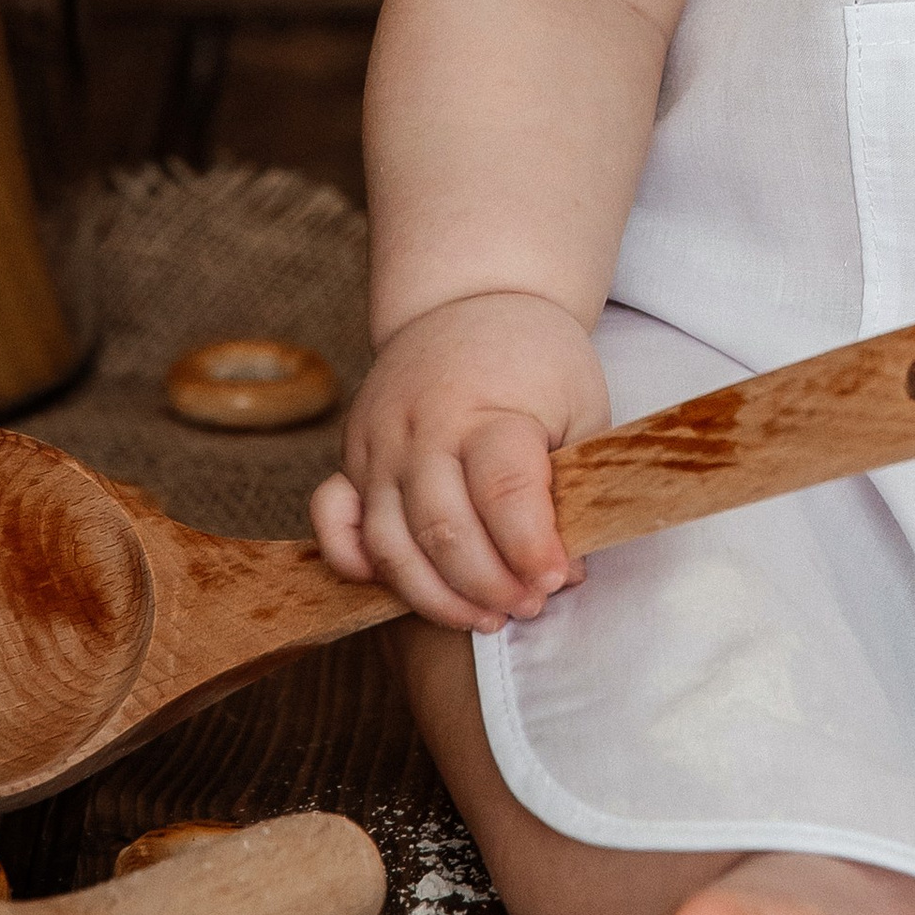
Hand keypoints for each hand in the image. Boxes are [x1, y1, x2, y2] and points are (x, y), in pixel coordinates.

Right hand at [308, 289, 613, 632]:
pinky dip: (356, 565)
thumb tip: (565, 573)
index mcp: (486, 410)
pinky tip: (403, 589)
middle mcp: (422, 430)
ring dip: (436, 597)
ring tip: (486, 616)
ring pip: (389, 544)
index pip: (503, 490)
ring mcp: (378, 446)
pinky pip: (333, 522)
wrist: (472, 299)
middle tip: (529, 604)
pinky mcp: (351, 459)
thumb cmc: (537, 360)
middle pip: (442, 530)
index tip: (560, 578)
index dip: (532, 547)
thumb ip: (574, 485)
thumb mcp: (580, 405)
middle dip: (489, 585)